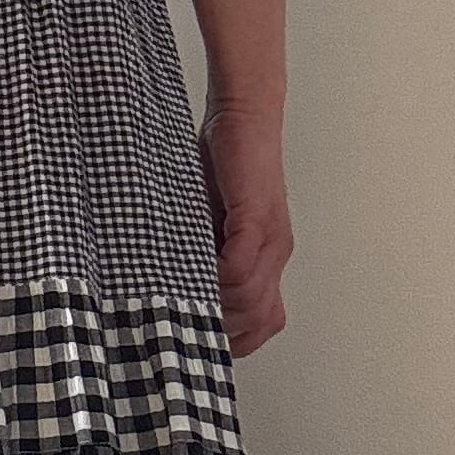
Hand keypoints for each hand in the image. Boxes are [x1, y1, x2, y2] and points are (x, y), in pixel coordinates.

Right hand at [199, 104, 292, 356]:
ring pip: (250, 300)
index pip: (264, 323)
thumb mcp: (209, 222)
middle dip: (224, 330)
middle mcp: (276, 254)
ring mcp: (271, 239)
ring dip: (216, 305)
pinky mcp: (257, 219)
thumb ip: (203, 255)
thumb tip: (178, 290)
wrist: (244, 115)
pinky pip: (240, 268)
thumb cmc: (224, 163)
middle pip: (260, 321)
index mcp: (268, 258)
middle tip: (188, 324)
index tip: (200, 339)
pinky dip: (217, 279)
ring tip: (183, 299)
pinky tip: (193, 274)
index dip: (235, 338)